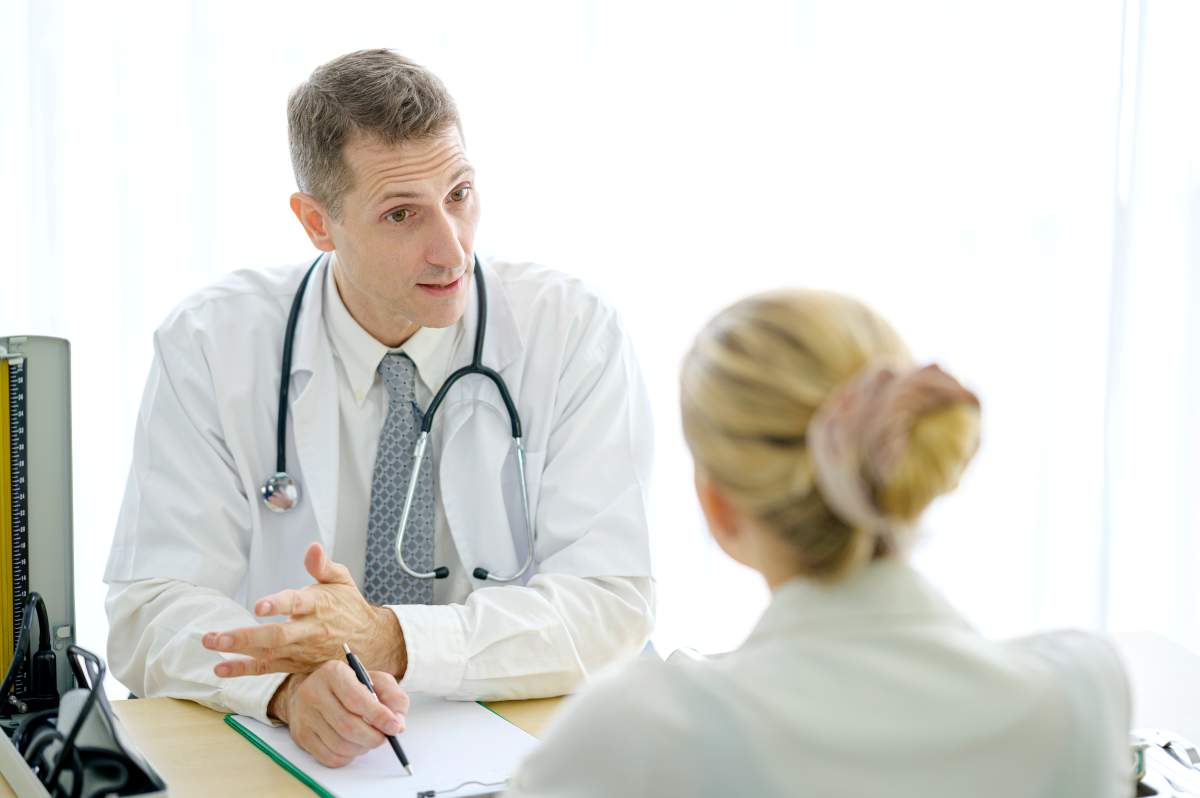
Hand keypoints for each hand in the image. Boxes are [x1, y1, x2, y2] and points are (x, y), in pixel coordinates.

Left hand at [203, 542, 406, 676]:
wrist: (370, 642)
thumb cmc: (349, 607)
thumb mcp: (342, 580)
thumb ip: (323, 566)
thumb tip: (313, 547)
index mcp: (319, 605)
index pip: (297, 603)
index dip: (278, 604)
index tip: (258, 606)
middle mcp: (309, 630)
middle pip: (276, 635)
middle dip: (244, 636)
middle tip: (215, 636)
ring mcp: (301, 650)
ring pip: (268, 653)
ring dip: (238, 651)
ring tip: (211, 644)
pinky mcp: (296, 663)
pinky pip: (268, 668)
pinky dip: (244, 669)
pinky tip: (220, 669)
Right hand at [268, 661, 409, 767]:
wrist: (316, 690)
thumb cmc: (352, 685)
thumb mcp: (377, 680)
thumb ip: (393, 698)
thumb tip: (397, 724)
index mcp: (334, 673)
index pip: (357, 700)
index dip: (379, 717)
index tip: (395, 727)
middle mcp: (313, 692)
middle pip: (347, 726)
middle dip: (373, 737)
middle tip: (385, 738)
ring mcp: (304, 715)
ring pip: (339, 745)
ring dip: (362, 748)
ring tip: (369, 739)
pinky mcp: (301, 735)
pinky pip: (329, 757)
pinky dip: (348, 757)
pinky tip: (354, 745)